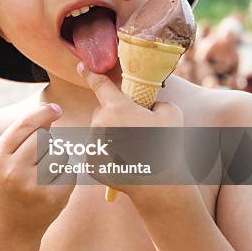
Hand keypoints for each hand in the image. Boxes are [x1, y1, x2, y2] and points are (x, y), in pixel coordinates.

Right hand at [0, 103, 75, 238]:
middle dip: (46, 142)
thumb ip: (23, 134)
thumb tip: (50, 109)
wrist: (11, 228)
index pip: (24, 125)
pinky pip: (70, 171)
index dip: (42, 113)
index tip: (55, 108)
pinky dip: (65, 174)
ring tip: (42, 176)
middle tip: (38, 159)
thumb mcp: (5, 159)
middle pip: (43, 137)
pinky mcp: (54, 198)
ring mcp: (34, 186)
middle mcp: (13, 171)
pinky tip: (51, 187)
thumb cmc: (9, 184)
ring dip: (57, 159)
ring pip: (59, 153)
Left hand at [77, 61, 197, 210]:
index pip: (98, 84)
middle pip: (103, 112)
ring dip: (112, 135)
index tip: (80, 65)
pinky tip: (124, 161)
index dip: (89, 73)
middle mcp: (100, 123)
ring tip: (132, 150)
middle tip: (135, 130)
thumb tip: (149, 106)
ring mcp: (93, 143)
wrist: (158, 184)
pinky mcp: (90, 161)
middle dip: (115, 116)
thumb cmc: (166, 146)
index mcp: (116, 107)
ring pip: (100, 131)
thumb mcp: (171, 113)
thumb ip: (156, 102)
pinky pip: (98, 150)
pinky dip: (108, 153)